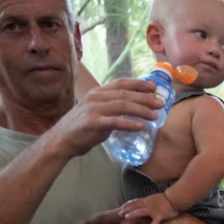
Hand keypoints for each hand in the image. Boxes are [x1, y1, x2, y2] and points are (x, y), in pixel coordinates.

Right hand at [46, 78, 163, 160]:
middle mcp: (96, 97)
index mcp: (98, 92)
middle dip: (145, 98)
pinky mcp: (92, 123)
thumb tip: (135, 110)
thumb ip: (113, 109)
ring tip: (156, 115)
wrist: (62, 140)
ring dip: (141, 110)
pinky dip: (129, 124)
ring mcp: (94, 109)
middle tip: (161, 103)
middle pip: (125, 94)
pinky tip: (141, 127)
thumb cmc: (83, 128)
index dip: (138, 83)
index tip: (154, 86)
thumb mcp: (98, 112)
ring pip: (122, 106)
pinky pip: (115, 122)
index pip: (121, 83)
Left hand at [118, 191, 178, 223]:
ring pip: (142, 211)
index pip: (134, 202)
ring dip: (134, 214)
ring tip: (127, 218)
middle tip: (119, 214)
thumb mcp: (152, 199)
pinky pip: (156, 220)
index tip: (120, 209)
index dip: (126, 205)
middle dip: (126, 210)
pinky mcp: (160, 215)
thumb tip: (138, 205)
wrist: (174, 199)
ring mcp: (154, 210)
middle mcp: (148, 204)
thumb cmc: (165, 200)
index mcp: (146, 201)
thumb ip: (145, 203)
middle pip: (135, 206)